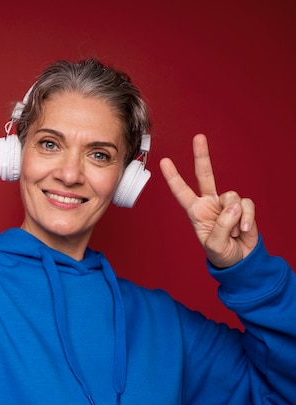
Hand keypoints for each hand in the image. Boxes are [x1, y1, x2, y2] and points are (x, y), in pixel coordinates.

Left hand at [159, 134, 257, 267]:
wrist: (240, 260)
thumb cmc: (221, 253)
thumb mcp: (214, 245)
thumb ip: (222, 226)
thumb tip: (233, 206)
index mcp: (195, 211)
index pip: (181, 191)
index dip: (173, 177)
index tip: (164, 162)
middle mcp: (209, 203)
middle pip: (205, 175)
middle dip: (202, 156)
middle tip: (199, 137)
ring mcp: (226, 204)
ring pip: (231, 196)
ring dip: (234, 217)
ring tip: (234, 232)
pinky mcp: (243, 207)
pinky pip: (246, 205)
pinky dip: (246, 218)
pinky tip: (243, 230)